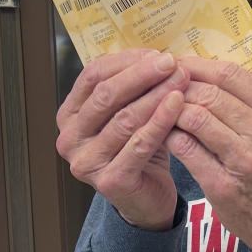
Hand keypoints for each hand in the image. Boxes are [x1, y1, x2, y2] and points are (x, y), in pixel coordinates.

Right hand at [56, 49, 188, 230]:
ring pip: (124, 118)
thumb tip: (157, 54)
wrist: (147, 198)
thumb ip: (133, 87)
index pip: (92, 75)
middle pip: (105, 95)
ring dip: (156, 94)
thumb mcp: (130, 112)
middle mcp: (70, 139)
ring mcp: (86, 163)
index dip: (126, 61)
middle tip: (171, 62)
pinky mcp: (110, 181)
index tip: (157, 53)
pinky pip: (140, 144)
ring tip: (181, 78)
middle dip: (142, 74)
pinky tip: (178, 103)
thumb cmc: (140, 148)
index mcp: (69, 115)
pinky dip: (161, 120)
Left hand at [165, 57, 251, 248]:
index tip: (178, 65)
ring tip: (160, 111)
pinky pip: (187, 150)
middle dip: (180, 87)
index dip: (198, 66)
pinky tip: (166, 136)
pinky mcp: (224, 185)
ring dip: (172, 111)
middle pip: (210, 94)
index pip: (231, 74)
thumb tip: (202, 71)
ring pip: (195, 118)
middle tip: (161, 87)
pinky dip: (171, 138)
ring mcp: (246, 160)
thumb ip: (246, 102)